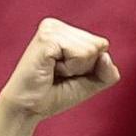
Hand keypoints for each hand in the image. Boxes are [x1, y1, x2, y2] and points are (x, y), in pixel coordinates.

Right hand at [0, 17, 120, 119]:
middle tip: (58, 75)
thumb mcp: (90, 83)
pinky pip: (80, 54)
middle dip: (83, 68)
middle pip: (98, 46)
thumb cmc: (54, 95)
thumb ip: (107, 72)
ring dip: (75, 69)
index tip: (66, 74)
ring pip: (91, 49)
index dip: (89, 68)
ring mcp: (50, 29)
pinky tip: (50, 70)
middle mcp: (56, 25)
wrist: (27, 109)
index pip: (101, 45)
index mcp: (65, 31)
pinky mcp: (46, 38)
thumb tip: (105, 54)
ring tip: (53, 72)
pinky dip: (69, 69)